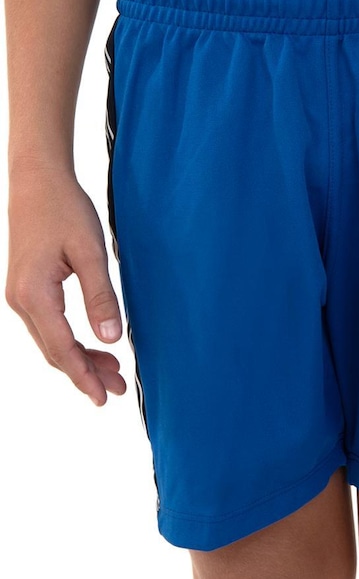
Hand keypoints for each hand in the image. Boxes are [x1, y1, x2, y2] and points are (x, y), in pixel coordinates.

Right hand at [5, 165, 126, 404]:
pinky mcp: (27, 288)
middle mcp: (20, 301)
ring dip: (80, 359)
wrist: (38, 180)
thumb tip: (111, 339)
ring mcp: (20, 296)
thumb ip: (101, 297)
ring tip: (113, 371)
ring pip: (52, 341)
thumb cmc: (65, 211)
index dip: (85, 376)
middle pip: (55, 351)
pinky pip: (50, 326)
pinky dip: (72, 341)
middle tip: (119, 389)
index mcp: (34, 296)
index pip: (63, 349)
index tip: (105, 398)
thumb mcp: (90, 253)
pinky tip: (92, 345)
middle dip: (86, 373)